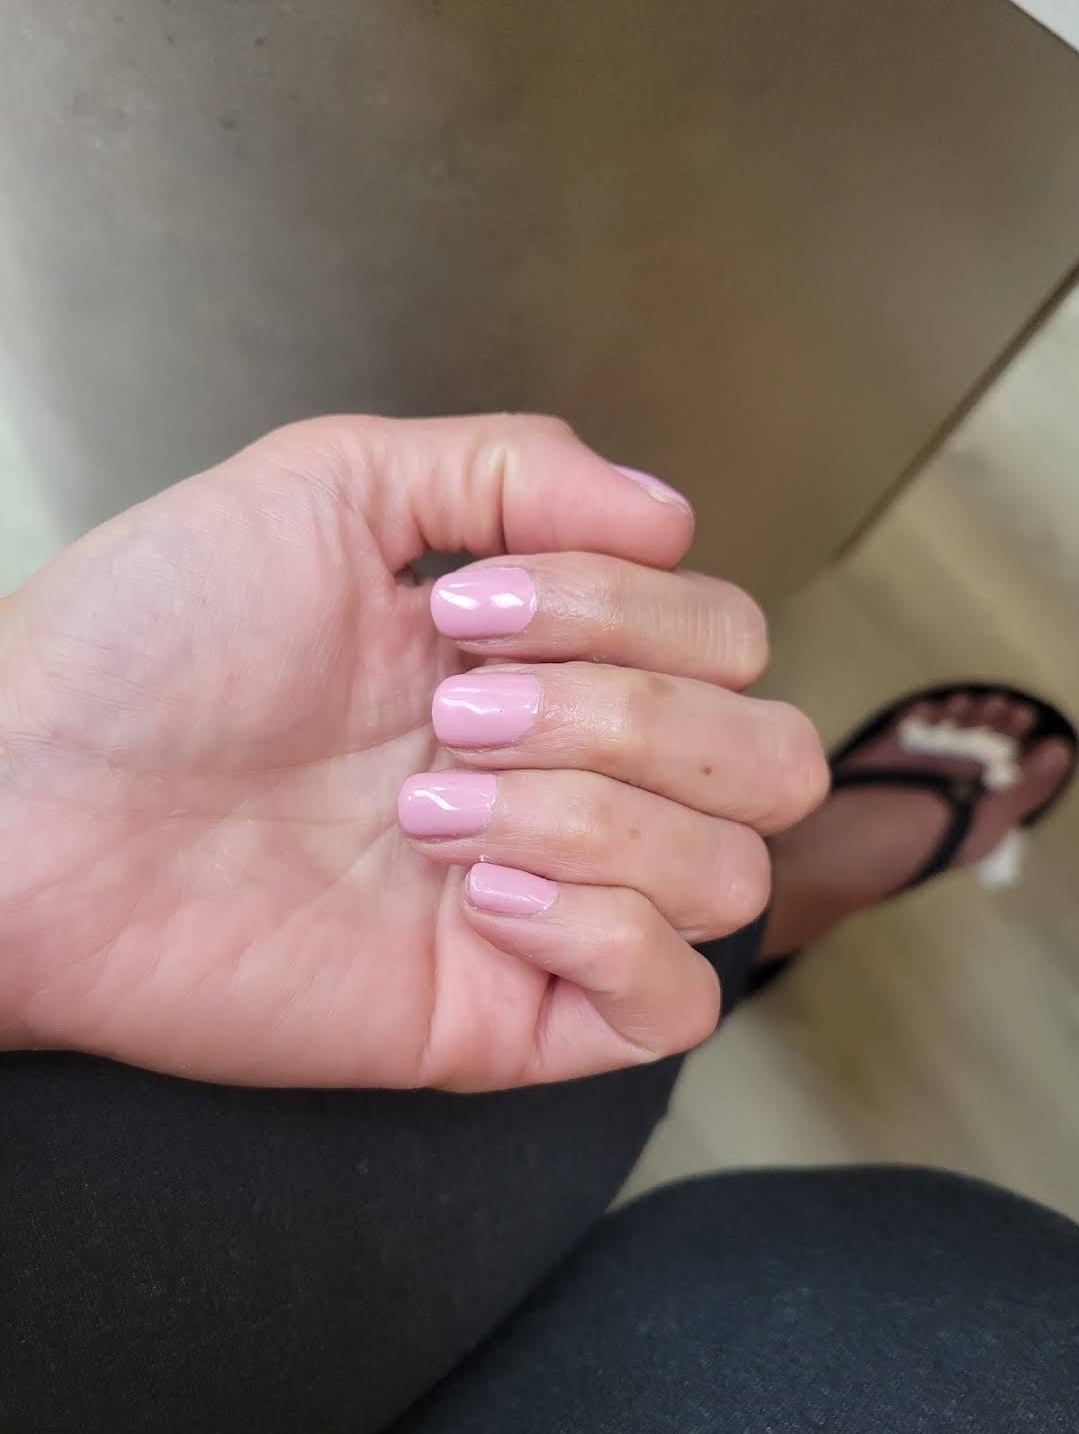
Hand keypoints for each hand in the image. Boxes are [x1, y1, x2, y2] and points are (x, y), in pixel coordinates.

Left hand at [0, 415, 825, 1088]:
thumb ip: (513, 467)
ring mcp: (549, 901)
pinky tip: (479, 895)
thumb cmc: (152, 641)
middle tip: (457, 712)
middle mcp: (567, 775)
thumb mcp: (331, 485)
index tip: (462, 611)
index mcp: (547, 660)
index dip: (627, 611)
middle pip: (764, 756)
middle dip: (628, 714)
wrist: (28, 802)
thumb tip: (675, 513)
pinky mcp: (508, 1013)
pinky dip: (604, 929)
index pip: (724, 636)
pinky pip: (674, 1002)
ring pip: (729, 873)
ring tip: (433, 808)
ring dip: (593, 817)